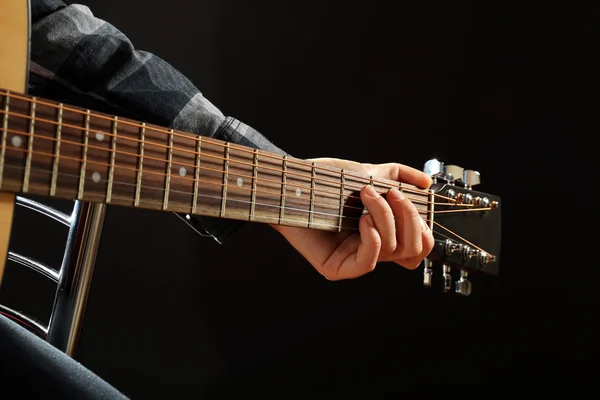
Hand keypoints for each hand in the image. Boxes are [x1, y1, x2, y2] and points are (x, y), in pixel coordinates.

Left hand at [271, 158, 434, 279]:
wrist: (293, 184)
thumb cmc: (325, 181)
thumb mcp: (369, 173)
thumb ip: (400, 176)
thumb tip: (427, 184)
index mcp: (382, 233)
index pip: (419, 247)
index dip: (424, 228)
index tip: (411, 200)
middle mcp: (372, 250)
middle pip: (414, 250)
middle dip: (410, 218)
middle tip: (392, 194)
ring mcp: (355, 261)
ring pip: (393, 251)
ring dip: (386, 218)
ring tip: (367, 196)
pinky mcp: (337, 268)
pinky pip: (369, 263)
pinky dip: (373, 237)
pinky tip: (362, 219)